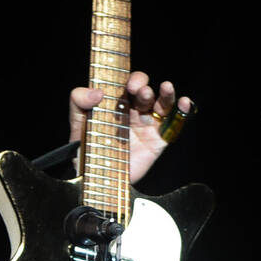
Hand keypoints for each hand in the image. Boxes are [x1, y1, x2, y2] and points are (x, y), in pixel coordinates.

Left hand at [69, 73, 193, 183]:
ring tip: (165, 87)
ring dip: (165, 93)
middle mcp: (134, 111)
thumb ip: (78, 103)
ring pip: (162, 103)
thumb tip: (97, 92)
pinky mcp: (158, 141)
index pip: (127, 83)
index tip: (128, 84)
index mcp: (116, 104)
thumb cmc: (86, 152)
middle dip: (144, 86)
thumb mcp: (77, 125)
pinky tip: (183, 101)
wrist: (95, 181)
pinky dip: (182, 111)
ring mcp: (147, 125)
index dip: (131, 79)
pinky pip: (174, 124)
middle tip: (138, 91)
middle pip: (145, 90)